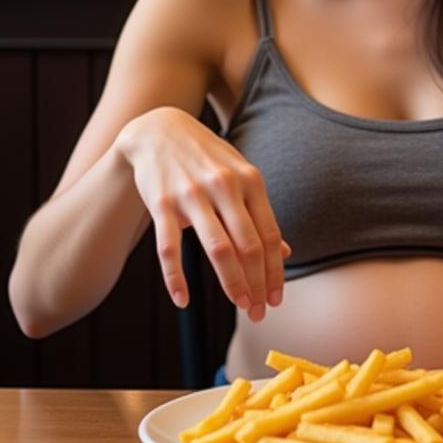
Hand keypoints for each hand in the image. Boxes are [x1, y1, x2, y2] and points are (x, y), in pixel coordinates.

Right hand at [116, 106, 290, 321]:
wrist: (158, 129)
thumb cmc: (207, 158)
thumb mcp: (240, 175)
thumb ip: (260, 213)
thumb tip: (284, 252)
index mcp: (250, 180)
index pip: (268, 235)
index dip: (274, 271)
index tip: (276, 299)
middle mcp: (224, 186)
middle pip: (247, 246)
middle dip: (256, 284)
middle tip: (258, 312)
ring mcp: (192, 194)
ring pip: (216, 249)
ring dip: (230, 283)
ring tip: (238, 306)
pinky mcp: (162, 203)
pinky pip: (169, 248)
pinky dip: (176, 278)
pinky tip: (183, 301)